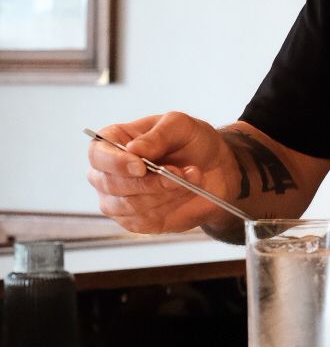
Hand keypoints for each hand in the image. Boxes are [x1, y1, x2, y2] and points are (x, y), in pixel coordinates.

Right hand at [87, 111, 239, 234]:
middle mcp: (107, 173)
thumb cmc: (191, 142)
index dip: (116, 163)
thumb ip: (158, 135)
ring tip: (189, 179)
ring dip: (164, 194)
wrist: (214, 169)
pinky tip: (183, 193)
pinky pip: (143, 221)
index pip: (97, 154)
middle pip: (110, 184)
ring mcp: (118, 200)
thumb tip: (132, 150)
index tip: (141, 166)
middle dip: (150, 182)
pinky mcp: (135, 221)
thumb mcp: (180, 126)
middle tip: (179, 172)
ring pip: (129, 205)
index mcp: (112, 142)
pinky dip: (168, 207)